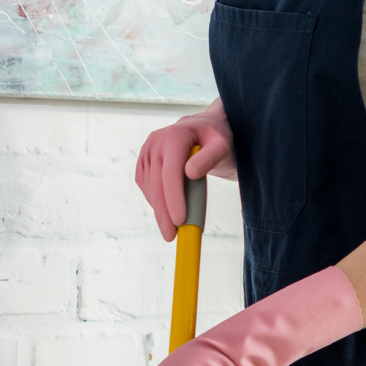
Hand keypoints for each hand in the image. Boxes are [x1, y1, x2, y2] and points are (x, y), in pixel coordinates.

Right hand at [136, 100, 234, 241]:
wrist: (204, 129)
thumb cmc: (216, 138)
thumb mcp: (221, 145)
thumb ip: (209, 157)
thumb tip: (191, 173)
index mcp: (174, 136)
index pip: (171, 173)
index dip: (174, 198)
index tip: (180, 221)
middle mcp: (156, 143)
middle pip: (157, 184)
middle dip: (164, 213)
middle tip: (171, 237)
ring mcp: (147, 152)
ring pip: (150, 188)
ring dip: (159, 211)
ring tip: (171, 230)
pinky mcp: (143, 162)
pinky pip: (146, 186)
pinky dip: (155, 202)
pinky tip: (165, 212)